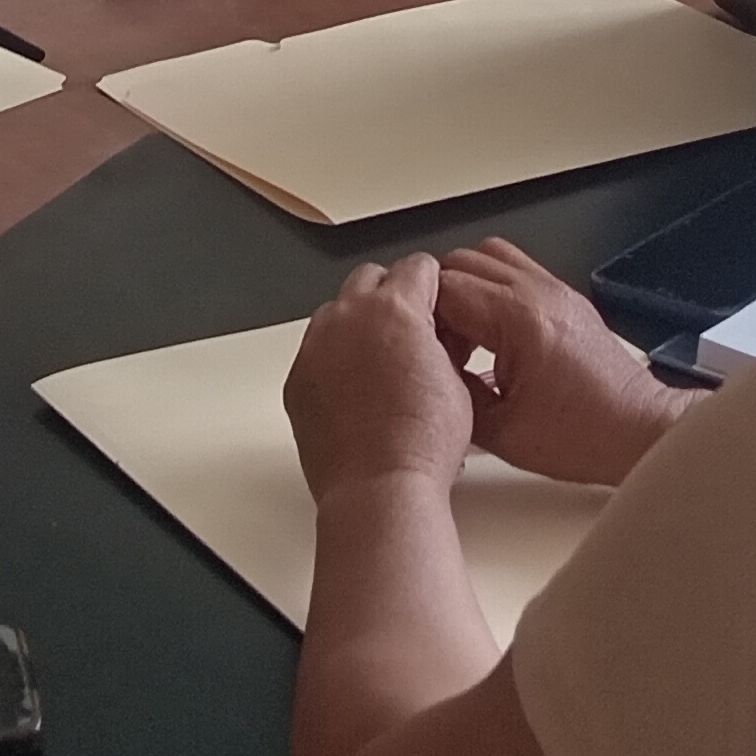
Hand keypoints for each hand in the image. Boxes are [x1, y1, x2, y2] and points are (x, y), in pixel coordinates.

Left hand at [287, 256, 476, 499]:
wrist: (379, 488)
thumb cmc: (420, 444)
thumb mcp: (458, 382)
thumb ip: (442, 343)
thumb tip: (435, 339)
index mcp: (396, 309)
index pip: (417, 267)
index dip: (434, 287)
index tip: (436, 304)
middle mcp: (350, 317)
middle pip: (371, 278)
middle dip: (392, 296)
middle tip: (410, 331)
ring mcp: (317, 346)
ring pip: (337, 311)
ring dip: (358, 324)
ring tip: (380, 364)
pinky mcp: (298, 378)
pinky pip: (316, 351)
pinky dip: (334, 360)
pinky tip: (355, 391)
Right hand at [433, 238, 683, 486]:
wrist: (636, 431)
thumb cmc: (584, 435)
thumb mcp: (501, 431)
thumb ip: (455, 392)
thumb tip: (426, 372)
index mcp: (517, 319)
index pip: (443, 288)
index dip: (420, 318)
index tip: (417, 347)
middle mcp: (536, 292)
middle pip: (459, 262)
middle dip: (436, 297)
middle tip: (434, 340)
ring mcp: (552, 288)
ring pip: (487, 255)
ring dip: (464, 284)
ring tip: (461, 330)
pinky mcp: (563, 296)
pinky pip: (514, 267)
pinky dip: (491, 286)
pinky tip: (488, 329)